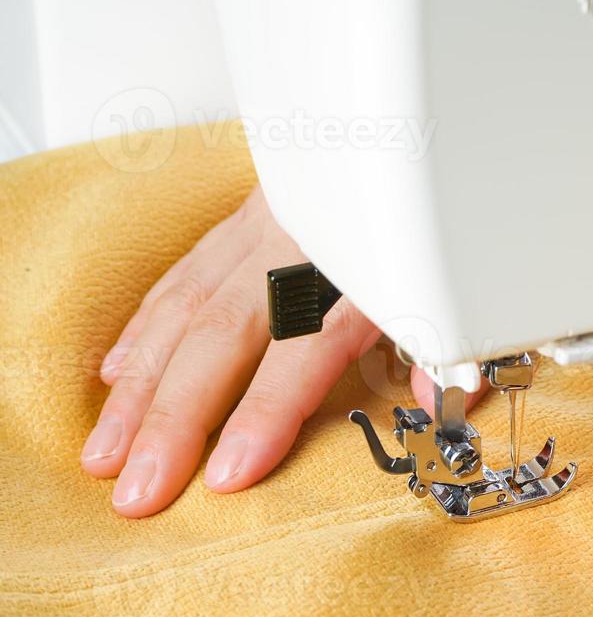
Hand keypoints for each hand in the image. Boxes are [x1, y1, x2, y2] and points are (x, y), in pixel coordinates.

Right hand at [82, 187, 476, 517]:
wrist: (420, 125)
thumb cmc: (444, 210)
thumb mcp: (462, 275)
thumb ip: (447, 343)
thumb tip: (441, 405)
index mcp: (363, 260)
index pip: (307, 344)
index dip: (265, 412)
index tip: (227, 473)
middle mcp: (302, 240)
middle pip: (224, 334)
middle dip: (172, 419)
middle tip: (136, 491)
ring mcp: (266, 222)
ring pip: (188, 306)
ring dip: (141, 387)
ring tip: (106, 452)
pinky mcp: (248, 212)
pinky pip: (185, 272)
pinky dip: (147, 327)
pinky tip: (118, 374)